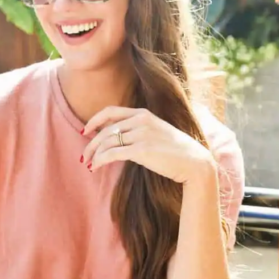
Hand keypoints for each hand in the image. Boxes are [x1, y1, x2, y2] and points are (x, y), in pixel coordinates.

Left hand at [81, 107, 214, 183]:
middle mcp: (141, 121)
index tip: (85, 131)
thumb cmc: (177, 152)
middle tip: (83, 156)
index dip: (95, 121)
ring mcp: (141, 134)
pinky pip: (112, 154)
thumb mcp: (157, 133)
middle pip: (105, 130)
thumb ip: (139, 131)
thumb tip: (119, 140)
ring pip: (106, 142)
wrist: (194, 163)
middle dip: (91, 143)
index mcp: (144, 114)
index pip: (111, 111)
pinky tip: (95, 167)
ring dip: (93, 154)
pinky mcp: (141, 150)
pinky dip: (100, 161)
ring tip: (88, 164)